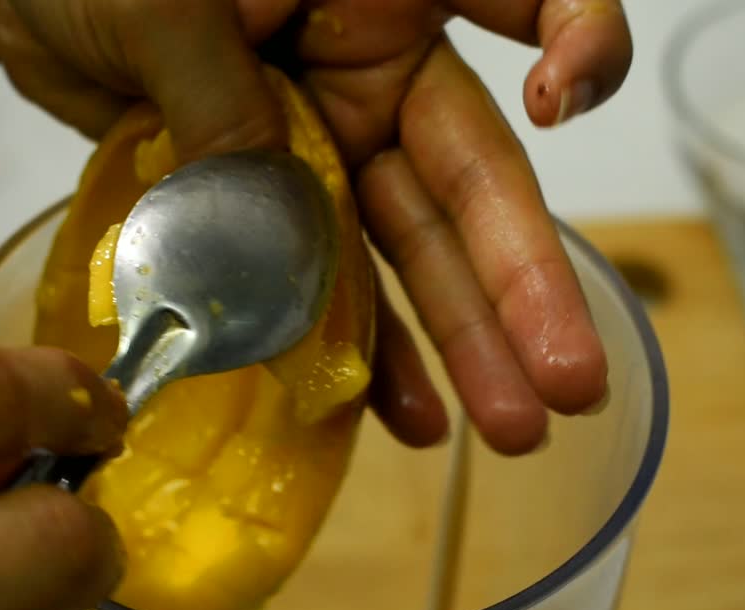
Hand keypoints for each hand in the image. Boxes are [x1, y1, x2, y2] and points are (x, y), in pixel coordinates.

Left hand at [0, 0, 632, 454]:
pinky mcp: (285, 206)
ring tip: (514, 431)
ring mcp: (336, 146)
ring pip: (414, 251)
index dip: (578, 36)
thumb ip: (225, 97)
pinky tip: (410, 418)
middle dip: (524, 282)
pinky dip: (367, 352)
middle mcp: (381, 66)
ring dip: (464, 343)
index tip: (555, 100)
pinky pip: (336, 287)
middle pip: (475, 174)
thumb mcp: (165, 2)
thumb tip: (272, 221)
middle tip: (572, 383)